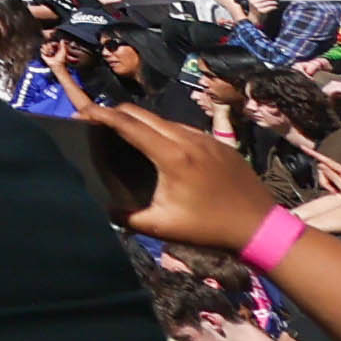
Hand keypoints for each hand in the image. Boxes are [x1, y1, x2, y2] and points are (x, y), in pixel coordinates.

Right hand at [108, 108, 275, 255]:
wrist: (260, 227)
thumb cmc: (209, 228)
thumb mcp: (163, 227)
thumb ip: (127, 217)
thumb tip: (103, 208)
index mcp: (171, 156)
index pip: (128, 125)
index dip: (101, 115)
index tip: (80, 113)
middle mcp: (188, 139)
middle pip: (143, 114)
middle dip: (116, 113)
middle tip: (97, 122)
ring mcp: (207, 139)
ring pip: (165, 120)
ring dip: (142, 122)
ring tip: (128, 134)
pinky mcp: (220, 143)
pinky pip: (185, 129)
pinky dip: (166, 131)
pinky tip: (163, 147)